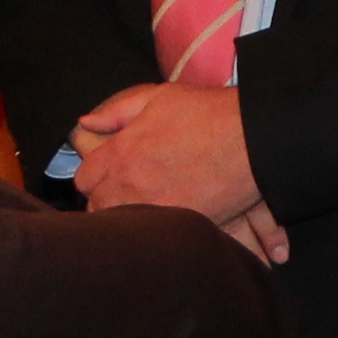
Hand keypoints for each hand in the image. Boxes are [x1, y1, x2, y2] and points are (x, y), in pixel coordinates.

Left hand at [72, 85, 283, 261]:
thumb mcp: (159, 98)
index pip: (85, 178)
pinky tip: (159, 229)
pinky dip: (151, 236)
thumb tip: (86, 122)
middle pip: (97, 208)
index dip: (94, 178)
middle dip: (105, 202)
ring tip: (140, 213)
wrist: (253, 137)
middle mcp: (131, 183)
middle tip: (122, 196)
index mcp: (121, 152)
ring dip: (126, 219)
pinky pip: (150, 240)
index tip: (105, 177)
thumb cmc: (208, 114)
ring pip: (121, 227)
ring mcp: (155, 208)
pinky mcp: (179, 226)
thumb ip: (116, 111)